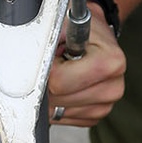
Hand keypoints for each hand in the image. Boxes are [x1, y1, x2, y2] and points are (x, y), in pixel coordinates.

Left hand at [47, 10, 125, 127]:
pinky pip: (60, 118)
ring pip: (55, 111)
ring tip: (62, 73)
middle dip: (47, 82)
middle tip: (57, 63)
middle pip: (57, 99)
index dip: (46, 69)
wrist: (92, 35)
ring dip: (50, 93)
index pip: (60, 81)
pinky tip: (63, 87)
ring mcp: (104, 106)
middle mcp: (113, 88)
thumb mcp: (62, 24)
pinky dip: (55, 104)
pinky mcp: (93, 117)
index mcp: (111, 63)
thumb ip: (46, 42)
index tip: (52, 56)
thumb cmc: (78, 28)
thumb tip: (28, 63)